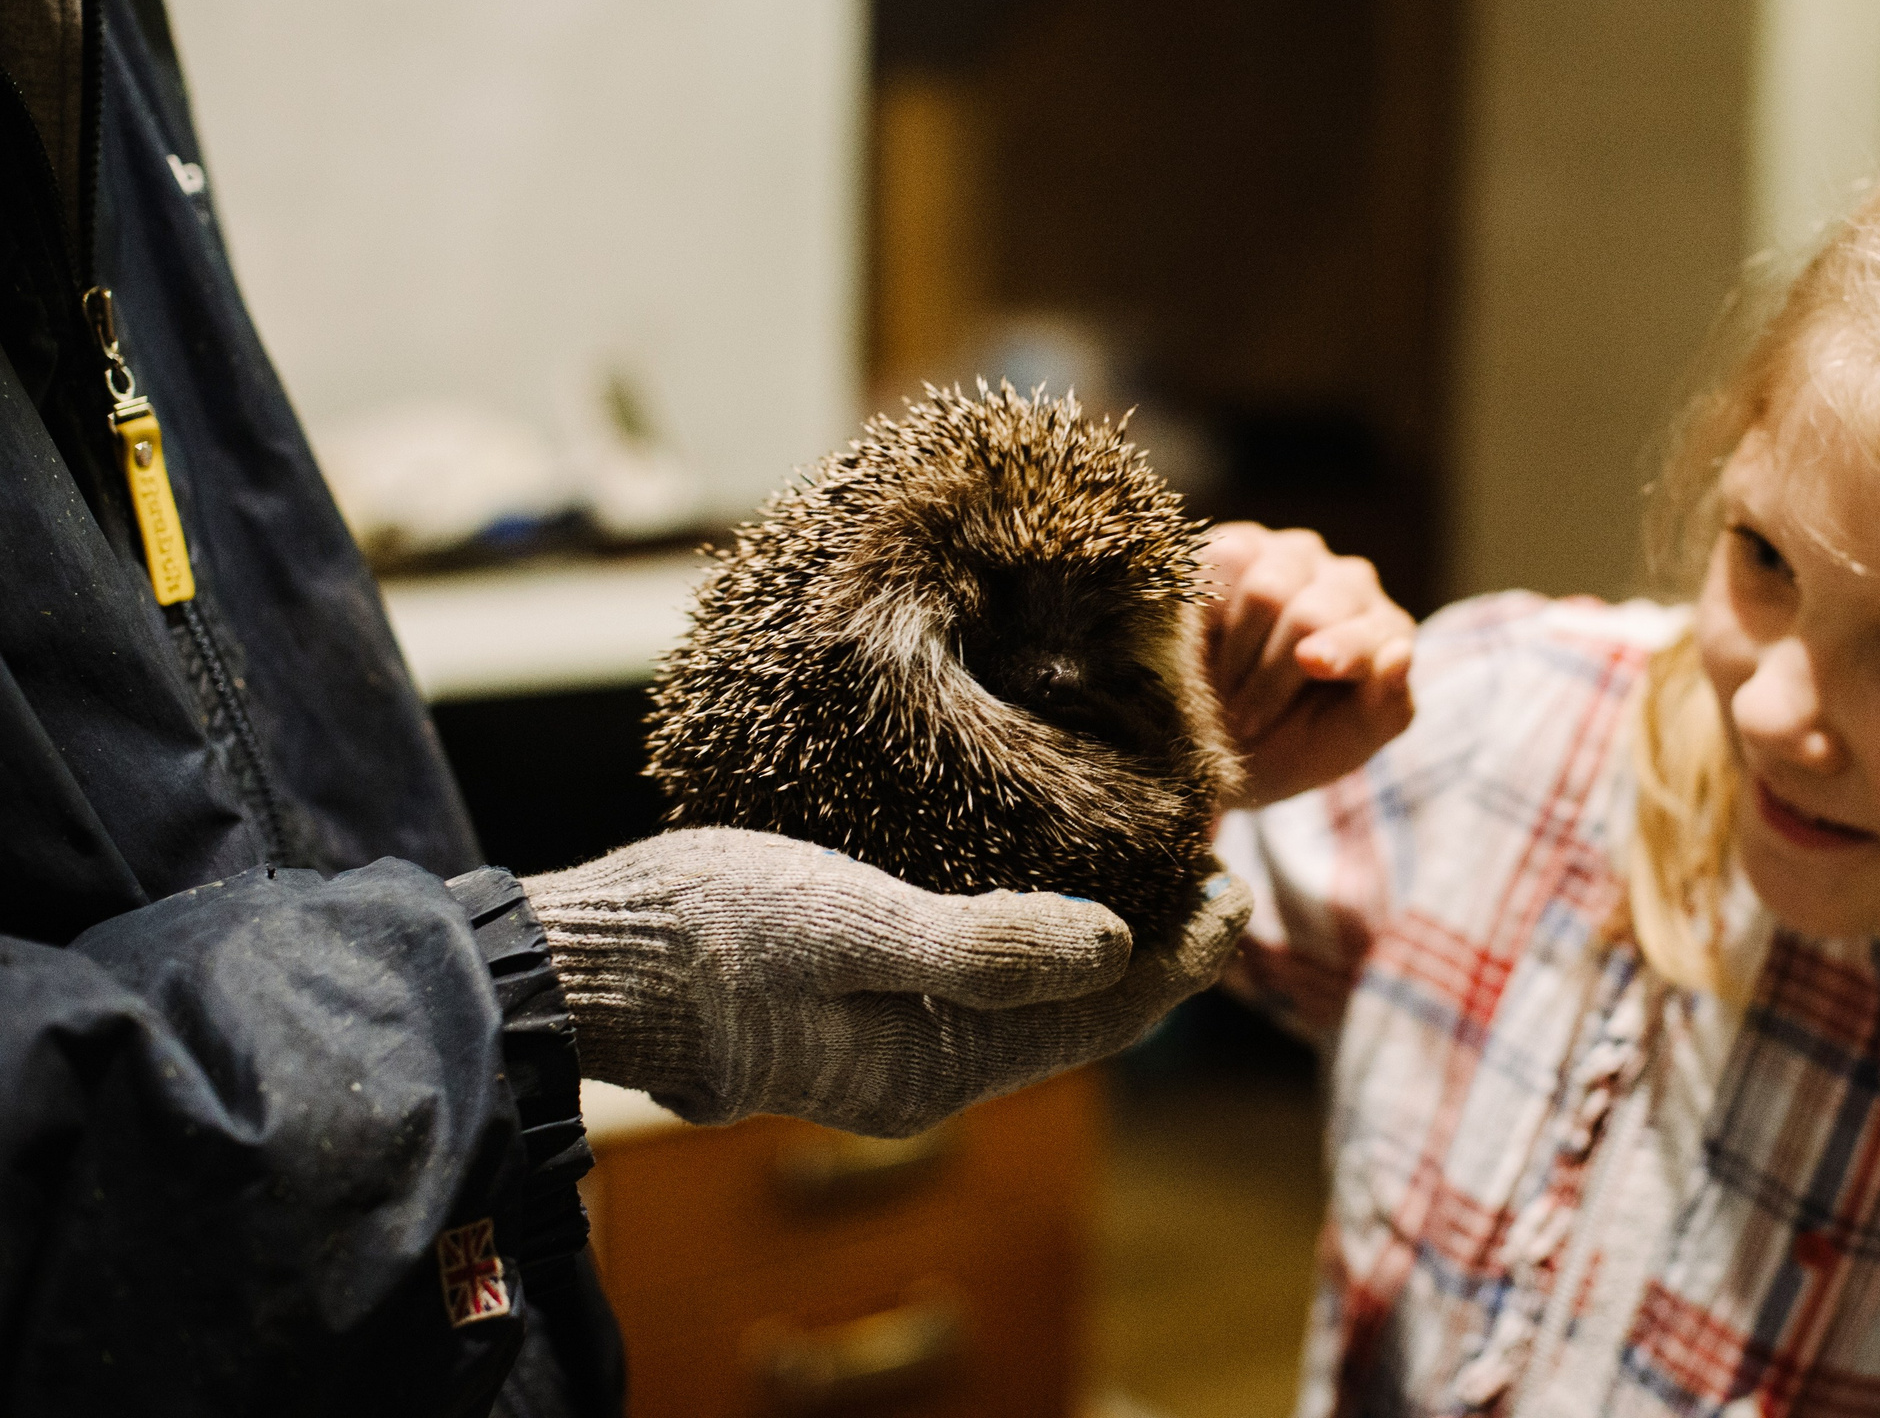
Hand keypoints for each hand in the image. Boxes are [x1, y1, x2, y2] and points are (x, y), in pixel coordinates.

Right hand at [523, 829, 1251, 1136]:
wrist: (577, 961)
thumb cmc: (702, 934)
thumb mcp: (848, 924)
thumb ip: (982, 945)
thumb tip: (1117, 948)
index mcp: (932, 1068)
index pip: (1100, 1017)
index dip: (1181, 955)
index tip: (1236, 885)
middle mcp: (919, 1076)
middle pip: (1076, 1017)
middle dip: (1155, 953)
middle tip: (1214, 872)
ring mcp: (882, 1049)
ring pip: (1030, 1002)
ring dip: (1097, 944)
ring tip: (1153, 876)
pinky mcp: (848, 1010)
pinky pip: (976, 983)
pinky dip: (1032, 940)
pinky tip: (1044, 892)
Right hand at [1200, 522, 1416, 808]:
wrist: (1218, 738)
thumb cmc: (1293, 747)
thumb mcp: (1344, 745)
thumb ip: (1386, 707)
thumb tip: (1401, 654)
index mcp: (1385, 632)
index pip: (1367, 633)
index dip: (1340, 650)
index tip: (1311, 663)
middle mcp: (1348, 583)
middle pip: (1312, 615)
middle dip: (1271, 677)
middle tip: (1246, 722)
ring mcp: (1296, 557)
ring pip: (1266, 591)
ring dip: (1237, 655)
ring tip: (1224, 689)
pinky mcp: (1243, 546)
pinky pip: (1225, 564)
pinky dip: (1208, 615)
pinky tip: (1204, 644)